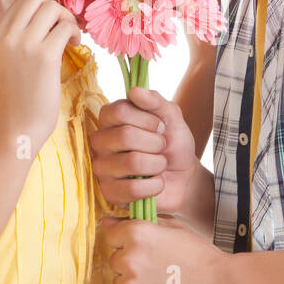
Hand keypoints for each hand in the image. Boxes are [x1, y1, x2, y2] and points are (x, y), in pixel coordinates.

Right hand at [0, 0, 80, 148]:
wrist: (20, 124)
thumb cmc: (23, 94)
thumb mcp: (13, 58)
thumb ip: (23, 34)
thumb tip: (51, 11)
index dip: (44, 7)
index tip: (53, 25)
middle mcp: (8, 35)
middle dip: (56, 8)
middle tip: (63, 28)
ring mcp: (25, 44)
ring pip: (53, 7)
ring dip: (68, 19)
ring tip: (70, 38)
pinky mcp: (44, 56)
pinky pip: (65, 27)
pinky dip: (75, 33)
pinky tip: (74, 47)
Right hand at [89, 87, 197, 212]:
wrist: (183, 177)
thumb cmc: (173, 144)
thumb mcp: (172, 117)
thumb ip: (155, 101)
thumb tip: (135, 91)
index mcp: (110, 118)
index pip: (120, 111)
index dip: (148, 120)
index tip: (160, 127)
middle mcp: (100, 141)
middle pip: (126, 136)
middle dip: (156, 143)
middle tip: (162, 148)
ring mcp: (101, 168)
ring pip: (132, 162)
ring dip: (158, 164)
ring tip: (159, 165)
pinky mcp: (109, 192)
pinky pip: (133, 188)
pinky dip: (154, 186)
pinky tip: (155, 183)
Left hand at [99, 215, 232, 283]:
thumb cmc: (201, 256)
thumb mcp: (173, 228)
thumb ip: (138, 223)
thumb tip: (107, 222)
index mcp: (136, 234)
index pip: (111, 237)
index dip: (127, 243)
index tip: (144, 251)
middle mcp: (129, 258)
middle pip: (115, 261)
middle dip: (131, 265)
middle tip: (158, 270)